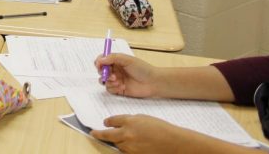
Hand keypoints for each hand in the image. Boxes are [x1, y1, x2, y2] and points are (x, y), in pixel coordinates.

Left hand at [90, 115, 250, 153]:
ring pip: (117, 144)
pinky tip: (126, 145)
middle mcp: (127, 135)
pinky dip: (124, 148)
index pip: (112, 121)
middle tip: (94, 133)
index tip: (104, 122)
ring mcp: (130, 147)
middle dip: (99, 133)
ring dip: (115, 141)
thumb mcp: (143, 118)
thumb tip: (115, 122)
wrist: (175, 144)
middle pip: (109, 135)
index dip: (107, 121)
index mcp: (129, 122)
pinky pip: (125, 152)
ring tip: (114, 138)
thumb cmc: (161, 128)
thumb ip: (128, 120)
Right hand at [95, 53, 158, 97]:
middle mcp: (115, 70)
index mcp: (116, 61)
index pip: (102, 60)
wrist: (153, 82)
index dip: (99, 62)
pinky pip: (109, 89)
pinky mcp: (119, 89)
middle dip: (103, 73)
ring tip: (118, 81)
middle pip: (101, 71)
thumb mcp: (127, 59)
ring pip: (103, 81)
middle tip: (111, 75)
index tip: (99, 65)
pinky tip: (122, 86)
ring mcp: (116, 80)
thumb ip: (112, 58)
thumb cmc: (142, 69)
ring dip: (109, 81)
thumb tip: (100, 60)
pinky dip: (113, 88)